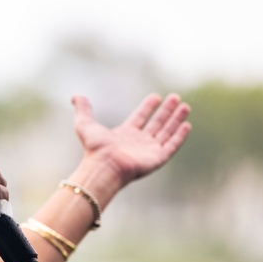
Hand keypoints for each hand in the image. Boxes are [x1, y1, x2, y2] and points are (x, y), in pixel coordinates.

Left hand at [72, 93, 191, 186]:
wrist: (105, 165)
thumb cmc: (94, 148)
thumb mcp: (85, 124)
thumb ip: (83, 109)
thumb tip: (75, 96)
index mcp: (125, 134)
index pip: (140, 117)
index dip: (148, 107)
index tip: (156, 96)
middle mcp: (138, 142)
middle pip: (156, 123)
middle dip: (167, 111)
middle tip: (176, 97)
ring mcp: (149, 150)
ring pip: (167, 132)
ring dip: (176, 119)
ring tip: (185, 106)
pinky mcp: (158, 158)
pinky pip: (172, 145)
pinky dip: (180, 135)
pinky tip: (187, 124)